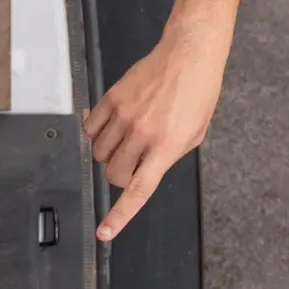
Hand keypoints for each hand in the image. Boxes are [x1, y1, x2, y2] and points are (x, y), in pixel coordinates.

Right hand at [86, 23, 226, 241]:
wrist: (188, 56)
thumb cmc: (197, 93)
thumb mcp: (194, 134)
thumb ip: (169, 157)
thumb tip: (147, 170)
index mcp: (167, 147)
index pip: (138, 191)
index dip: (119, 216)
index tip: (105, 232)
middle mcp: (142, 134)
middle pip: (113, 174)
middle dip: (121, 175)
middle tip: (134, 162)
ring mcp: (124, 116)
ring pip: (99, 154)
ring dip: (109, 154)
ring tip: (128, 138)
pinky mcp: (111, 99)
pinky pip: (90, 128)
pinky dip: (96, 133)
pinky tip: (113, 125)